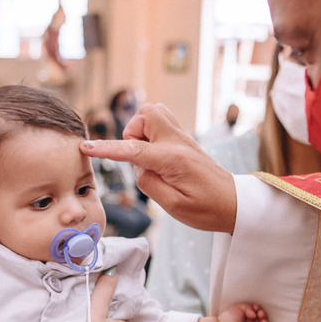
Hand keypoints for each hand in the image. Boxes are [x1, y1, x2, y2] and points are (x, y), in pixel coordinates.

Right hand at [79, 103, 236, 232]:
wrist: (234, 203)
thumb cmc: (206, 209)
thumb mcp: (173, 206)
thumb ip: (149, 184)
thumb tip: (138, 167)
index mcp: (173, 160)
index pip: (133, 150)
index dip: (107, 149)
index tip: (86, 147)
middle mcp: (178, 142)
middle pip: (146, 114)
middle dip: (132, 132)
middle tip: (138, 158)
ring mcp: (183, 138)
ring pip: (154, 112)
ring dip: (142, 130)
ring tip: (148, 156)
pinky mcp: (185, 140)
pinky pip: (163, 121)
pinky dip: (152, 132)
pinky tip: (156, 154)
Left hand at [219, 303, 271, 321]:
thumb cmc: (229, 318)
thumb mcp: (239, 307)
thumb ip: (249, 307)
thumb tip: (255, 313)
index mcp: (249, 318)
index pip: (260, 314)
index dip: (260, 310)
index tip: (256, 308)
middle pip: (264, 321)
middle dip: (265, 316)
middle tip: (260, 314)